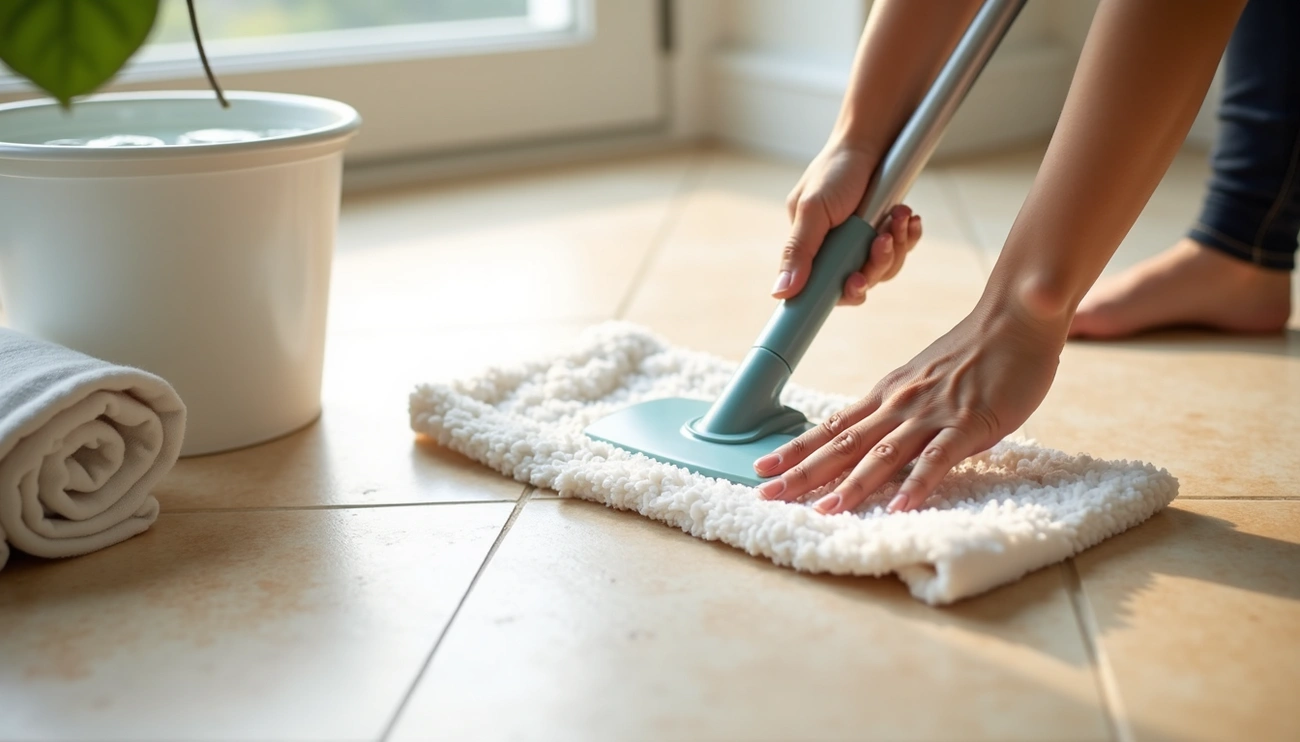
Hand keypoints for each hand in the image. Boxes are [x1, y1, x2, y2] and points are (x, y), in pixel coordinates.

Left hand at [752, 298, 1066, 512]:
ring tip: (823, 511)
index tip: (762, 469)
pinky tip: (898, 507)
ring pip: (882, 455)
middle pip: (842, 445)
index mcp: (885, 395)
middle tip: (765, 495)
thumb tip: (878, 441)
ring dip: (851, 484)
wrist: (1014, 317)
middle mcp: (898, 405)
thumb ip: (900, 410)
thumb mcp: (922, 380)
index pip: (830, 427)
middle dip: (802, 472)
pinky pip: (938, 458)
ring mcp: (932, 414)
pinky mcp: (969, 423)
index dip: (795, 450)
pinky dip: (917, 484)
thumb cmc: (973, 353)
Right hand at [777, 142, 922, 305]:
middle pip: (860, 282)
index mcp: (811, 248)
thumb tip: (779, 292)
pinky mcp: (886, 231)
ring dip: (897, 245)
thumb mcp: (812, 210)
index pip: (822, 288)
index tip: (856, 282)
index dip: (842, 291)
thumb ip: (798, 251)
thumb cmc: (836, 170)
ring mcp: (862, 242)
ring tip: (897, 216)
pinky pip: (902, 249)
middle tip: (883, 239)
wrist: (871, 140)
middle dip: (876, 263)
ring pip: (885, 268)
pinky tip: (908, 217)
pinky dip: (909, 236)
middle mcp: (836, 249)